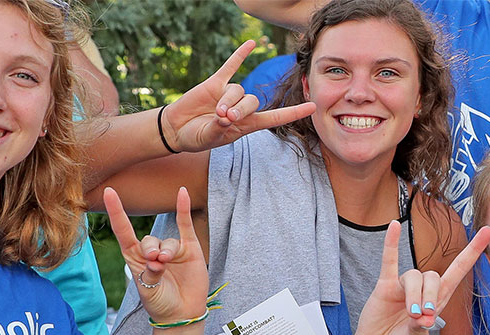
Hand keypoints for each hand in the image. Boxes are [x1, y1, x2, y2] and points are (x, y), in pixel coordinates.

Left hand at [104, 187, 208, 322]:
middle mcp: (151, 251)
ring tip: (167, 264)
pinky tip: (182, 193)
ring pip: (166, 241)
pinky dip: (183, 208)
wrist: (182, 313)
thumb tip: (159, 259)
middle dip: (150, 249)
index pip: (123, 231)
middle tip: (155, 262)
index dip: (116, 212)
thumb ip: (151, 274)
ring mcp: (170, 249)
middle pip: (147, 240)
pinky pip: (184, 225)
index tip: (109, 192)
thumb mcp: (148, 291)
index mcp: (134, 259)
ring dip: (166, 251)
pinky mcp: (189, 249)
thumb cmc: (160, 303)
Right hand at [161, 40, 315, 152]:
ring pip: (238, 90)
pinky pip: (231, 66)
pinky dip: (241, 55)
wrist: (177, 128)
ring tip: (215, 112)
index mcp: (248, 125)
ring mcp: (229, 94)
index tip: (313, 106)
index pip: (276, 118)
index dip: (294, 112)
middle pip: (253, 101)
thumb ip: (219, 128)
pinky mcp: (215, 83)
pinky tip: (252, 43)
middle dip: (240, 110)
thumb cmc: (196, 137)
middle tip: (224, 118)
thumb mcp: (209, 138)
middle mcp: (242, 108)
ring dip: (228, 100)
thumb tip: (226, 116)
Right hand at [344, 224, 489, 334]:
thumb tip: (424, 318)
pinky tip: (393, 227)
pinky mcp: (385, 286)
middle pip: (434, 277)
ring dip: (414, 294)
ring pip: (414, 276)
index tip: (486, 232)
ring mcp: (403, 286)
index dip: (472, 252)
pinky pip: (389, 261)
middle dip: (430, 295)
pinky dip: (391, 244)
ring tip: (410, 313)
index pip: (458, 270)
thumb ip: (420, 329)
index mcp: (439, 300)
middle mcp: (423, 290)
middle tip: (423, 315)